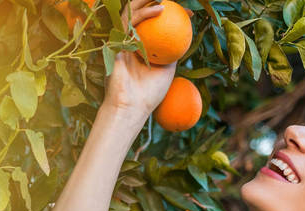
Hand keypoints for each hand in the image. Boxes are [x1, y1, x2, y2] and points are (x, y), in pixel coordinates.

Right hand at [102, 0, 176, 116]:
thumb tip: (186, 35)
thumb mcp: (167, 69)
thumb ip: (173, 51)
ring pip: (133, 12)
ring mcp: (121, 40)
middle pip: (141, 13)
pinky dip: (145, 14)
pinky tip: (160, 9)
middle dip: (154, 1)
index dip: (172, 16)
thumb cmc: (149, 93)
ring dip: (148, 0)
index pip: (154, 25)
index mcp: (140, 47)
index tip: (189, 14)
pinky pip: (130, 22)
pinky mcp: (115, 41)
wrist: (131, 106)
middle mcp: (130, 41)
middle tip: (175, 0)